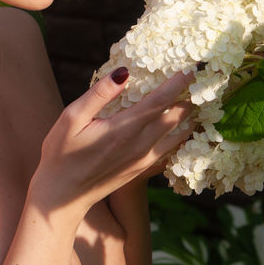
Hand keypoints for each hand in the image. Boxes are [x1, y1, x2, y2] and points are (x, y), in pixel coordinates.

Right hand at [31, 67, 194, 218]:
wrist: (62, 196)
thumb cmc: (61, 153)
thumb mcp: (71, 118)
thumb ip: (99, 94)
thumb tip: (124, 72)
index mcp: (124, 128)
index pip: (161, 101)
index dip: (178, 83)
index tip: (192, 68)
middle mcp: (140, 145)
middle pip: (177, 117)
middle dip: (190, 97)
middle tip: (202, 80)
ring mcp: (144, 160)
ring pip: (179, 136)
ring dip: (190, 118)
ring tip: (198, 101)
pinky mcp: (143, 170)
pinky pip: (171, 150)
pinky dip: (181, 136)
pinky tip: (183, 128)